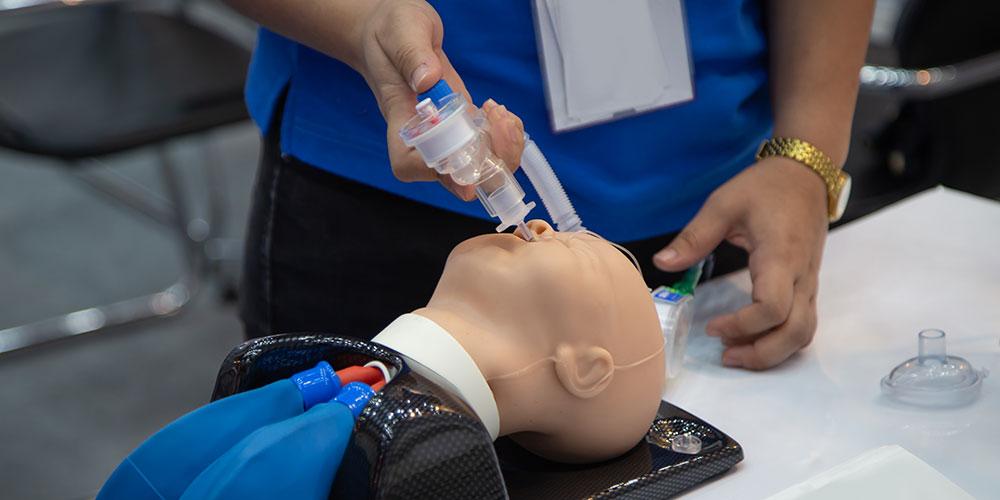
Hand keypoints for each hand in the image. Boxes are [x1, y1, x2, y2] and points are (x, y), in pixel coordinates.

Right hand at [356, 0, 524, 199]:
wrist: (399, 30)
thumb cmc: (391, 30)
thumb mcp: (400, 31)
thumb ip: (413, 55)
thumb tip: (429, 80)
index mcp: (401, 120)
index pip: (409, 164)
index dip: (434, 171)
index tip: (458, 161)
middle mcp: (425, 136)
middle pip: (454, 176)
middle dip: (485, 165)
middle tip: (497, 124)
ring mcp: (448, 132)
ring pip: (477, 167)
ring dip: (501, 149)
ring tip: (500, 114)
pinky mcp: (465, 124)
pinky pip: (489, 146)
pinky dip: (504, 136)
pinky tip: (500, 112)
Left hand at [653, 156, 828, 369]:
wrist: (805, 174)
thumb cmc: (765, 186)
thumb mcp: (723, 204)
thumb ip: (693, 237)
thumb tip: (661, 263)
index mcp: (781, 256)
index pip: (772, 308)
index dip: (742, 326)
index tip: (711, 326)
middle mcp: (802, 275)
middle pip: (796, 332)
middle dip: (761, 353)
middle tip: (725, 354)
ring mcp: (810, 282)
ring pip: (804, 333)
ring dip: (773, 351)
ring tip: (736, 352)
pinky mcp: (809, 284)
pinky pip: (804, 323)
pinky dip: (782, 340)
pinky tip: (753, 338)